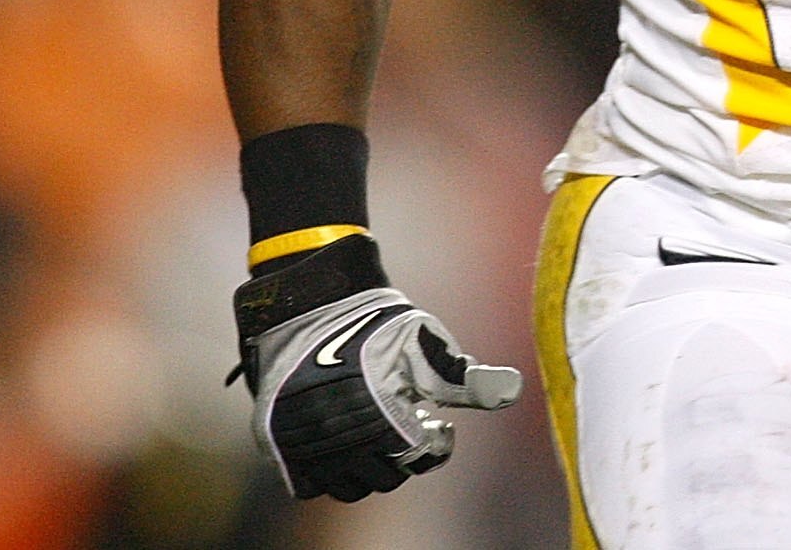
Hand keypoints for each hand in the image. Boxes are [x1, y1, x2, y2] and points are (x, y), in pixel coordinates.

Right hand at [234, 239, 521, 500]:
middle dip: (405, 457)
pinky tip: (347, 442)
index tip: (438, 422)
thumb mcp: (424, 344)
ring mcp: (304, 443)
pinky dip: (330, 473)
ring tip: (381, 437)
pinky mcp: (277, 442)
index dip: (436, 443)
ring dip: (370, 470)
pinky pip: (308, 484)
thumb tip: (513, 391)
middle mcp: (339, 437)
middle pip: (385, 479)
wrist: (311, 304)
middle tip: (410, 425)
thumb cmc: (377, 323)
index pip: (417, 459)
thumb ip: (465, 378)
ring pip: (348, 487)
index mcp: (380, 415)